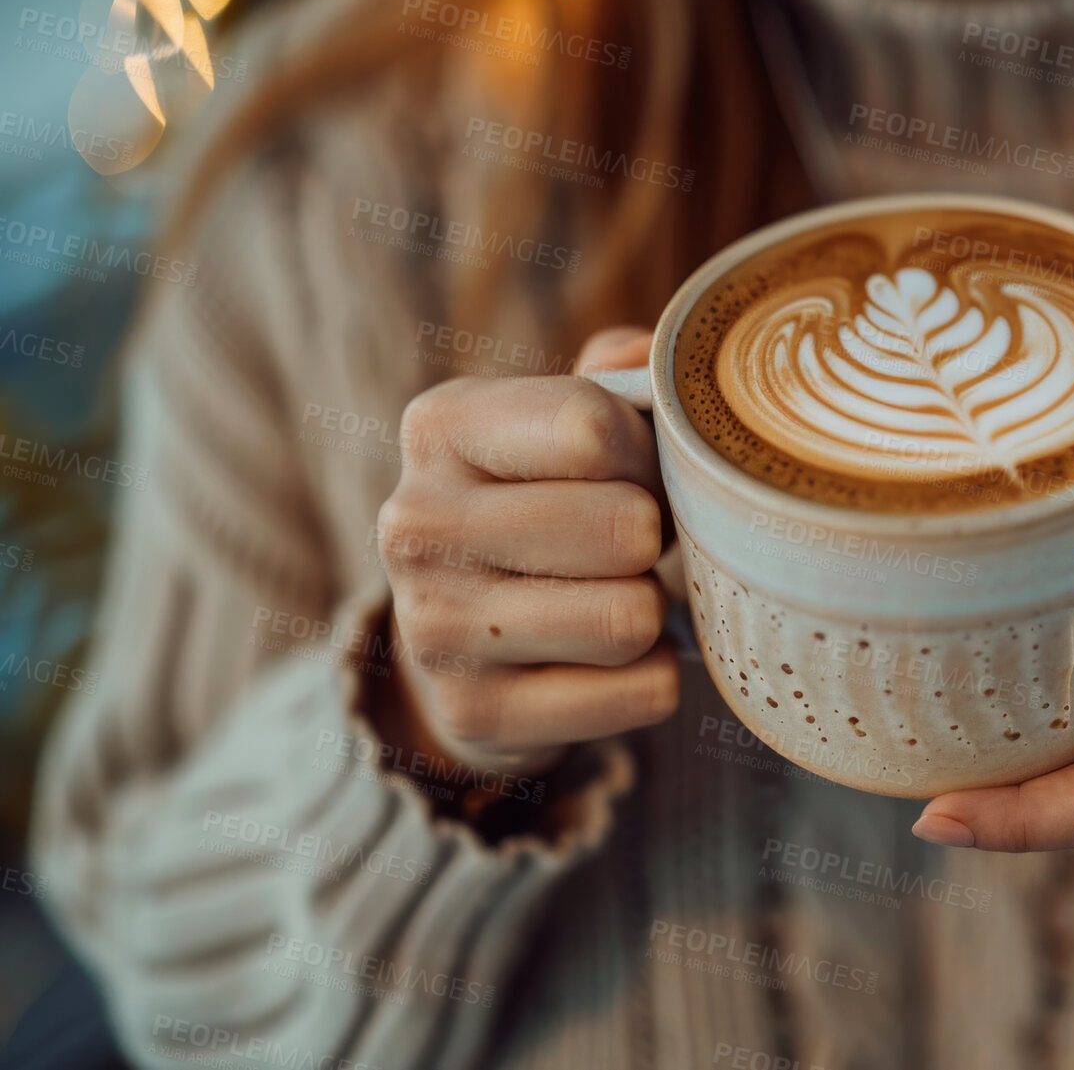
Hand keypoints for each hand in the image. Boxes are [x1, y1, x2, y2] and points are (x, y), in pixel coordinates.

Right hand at [376, 327, 677, 777]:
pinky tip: (608, 660)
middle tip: (627, 543)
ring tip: (612, 594)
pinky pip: (645, 691)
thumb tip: (653, 361)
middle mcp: (417, 524)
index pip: (591, 426)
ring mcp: (436, 629)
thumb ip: (619, 377)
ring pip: (634, 617)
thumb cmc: (546, 505)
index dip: (646, 452)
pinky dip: (653, 676)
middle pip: (623, 528)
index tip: (633, 469)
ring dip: (653, 608)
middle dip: (653, 536)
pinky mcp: (478, 715)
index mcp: (440, 427)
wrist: (464, 643)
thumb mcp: (564, 423)